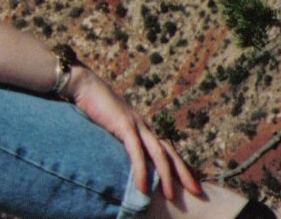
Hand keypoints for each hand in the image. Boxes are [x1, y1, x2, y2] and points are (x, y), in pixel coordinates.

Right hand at [63, 68, 202, 202]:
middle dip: (184, 172)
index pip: (166, 147)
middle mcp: (144, 125)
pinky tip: (143, 187)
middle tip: (197, 190)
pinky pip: (137, 152)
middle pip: (170, 151)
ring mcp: (136, 124)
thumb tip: (117, 157)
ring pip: (159, 153)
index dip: (179, 164)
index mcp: (142, 126)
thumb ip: (117, 139)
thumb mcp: (108, 125)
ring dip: (167, 176)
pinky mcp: (124, 125)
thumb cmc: (91, 104)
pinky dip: (141, 170)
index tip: (191, 180)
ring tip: (171, 195)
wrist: (83, 84)